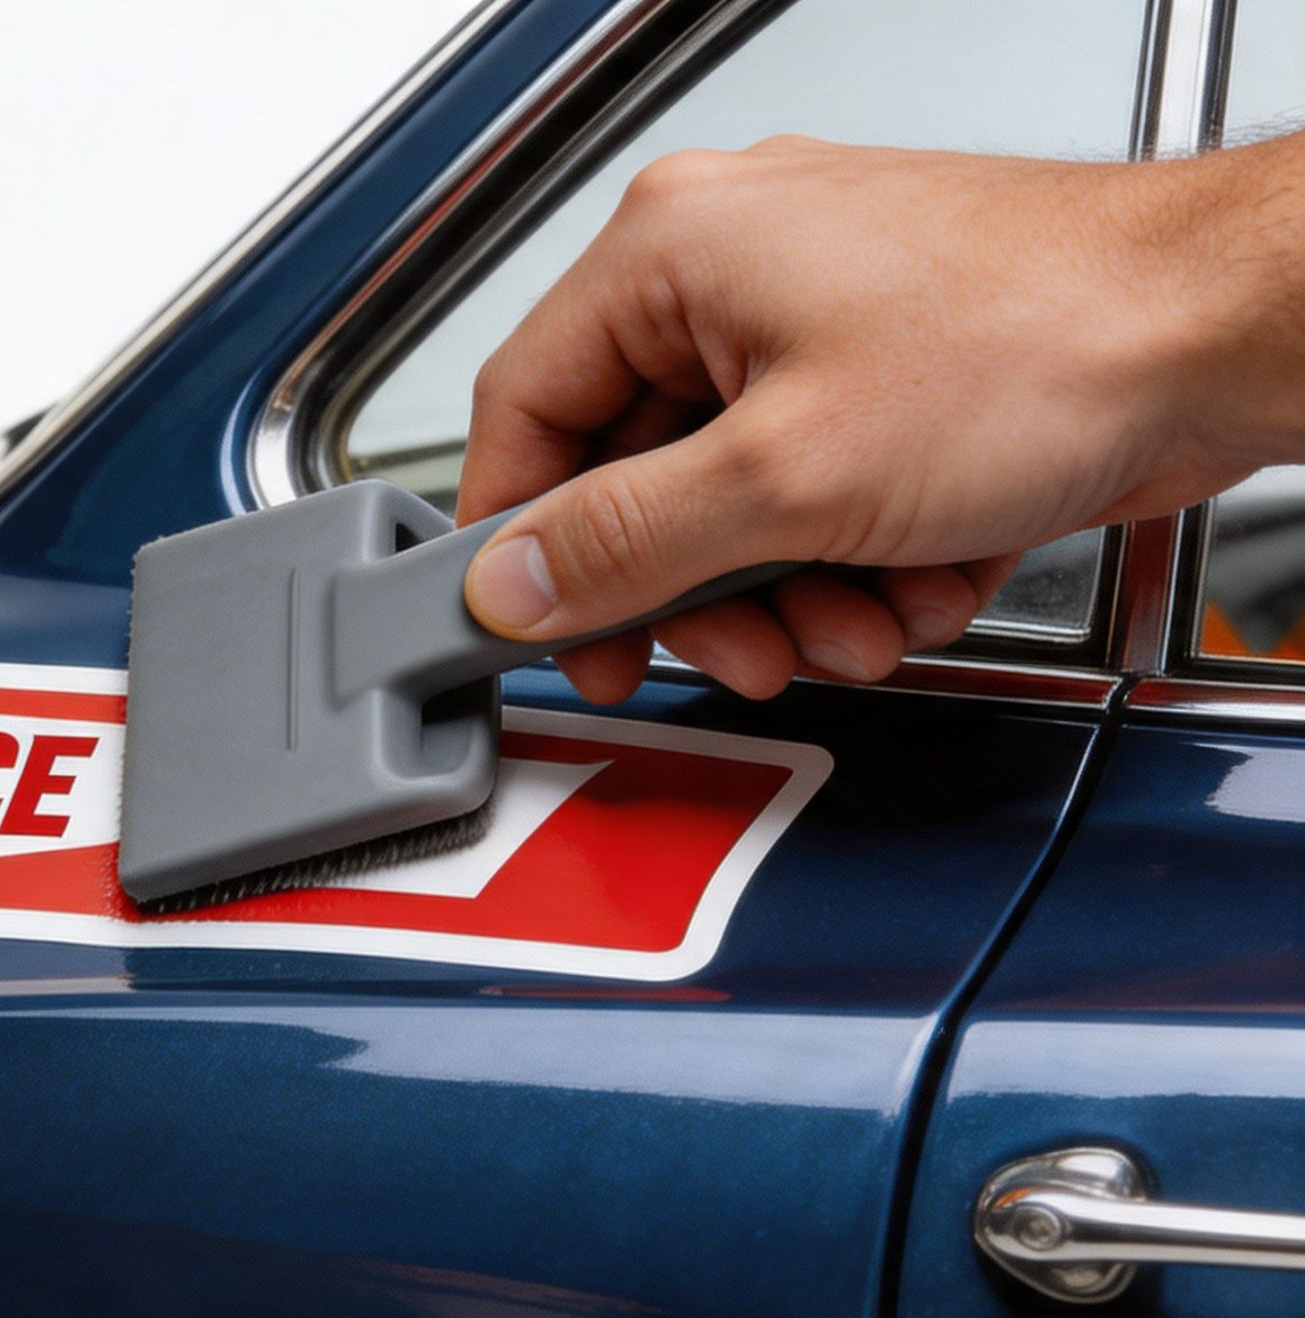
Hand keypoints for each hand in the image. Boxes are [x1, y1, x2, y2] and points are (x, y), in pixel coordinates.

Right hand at [455, 134, 1294, 700]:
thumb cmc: (1044, 341)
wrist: (1228, 332)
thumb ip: (621, 542)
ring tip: (856, 617)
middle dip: (700, 588)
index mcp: (673, 249)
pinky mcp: (896, 362)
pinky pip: (822, 486)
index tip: (539, 627)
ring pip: (738, 496)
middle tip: (733, 648)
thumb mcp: (783, 478)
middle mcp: (734, 262)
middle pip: (639, 472)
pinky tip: (918, 577)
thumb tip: (509, 584)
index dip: (522, 541)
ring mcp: (821, 311)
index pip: (522, 409)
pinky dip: (861, 554)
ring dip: (791, 588)